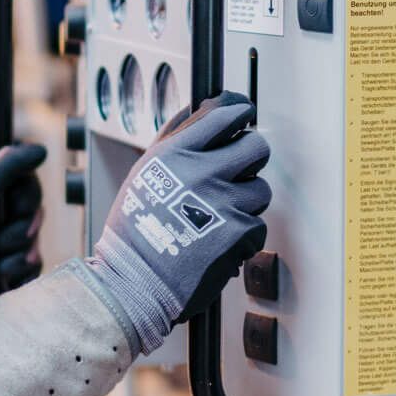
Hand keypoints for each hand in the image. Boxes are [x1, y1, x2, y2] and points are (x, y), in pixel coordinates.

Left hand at [0, 143, 47, 319]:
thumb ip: (9, 165)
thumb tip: (40, 149)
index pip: (29, 186)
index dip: (28, 201)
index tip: (15, 210)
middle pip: (35, 216)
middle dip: (20, 234)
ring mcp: (1, 241)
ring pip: (34, 244)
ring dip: (17, 257)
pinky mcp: (6, 268)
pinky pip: (31, 268)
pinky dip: (19, 274)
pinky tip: (1, 280)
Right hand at [85, 92, 272, 348]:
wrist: (134, 285)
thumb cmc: (134, 233)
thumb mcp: (143, 174)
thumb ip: (173, 140)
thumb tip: (199, 110)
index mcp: (174, 155)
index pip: (223, 114)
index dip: (239, 112)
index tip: (244, 115)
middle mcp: (201, 173)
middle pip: (255, 146)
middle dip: (251, 156)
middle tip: (240, 168)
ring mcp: (223, 203)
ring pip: (261, 189)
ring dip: (246, 202)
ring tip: (219, 216)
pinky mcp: (240, 234)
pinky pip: (258, 225)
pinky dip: (244, 236)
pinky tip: (219, 241)